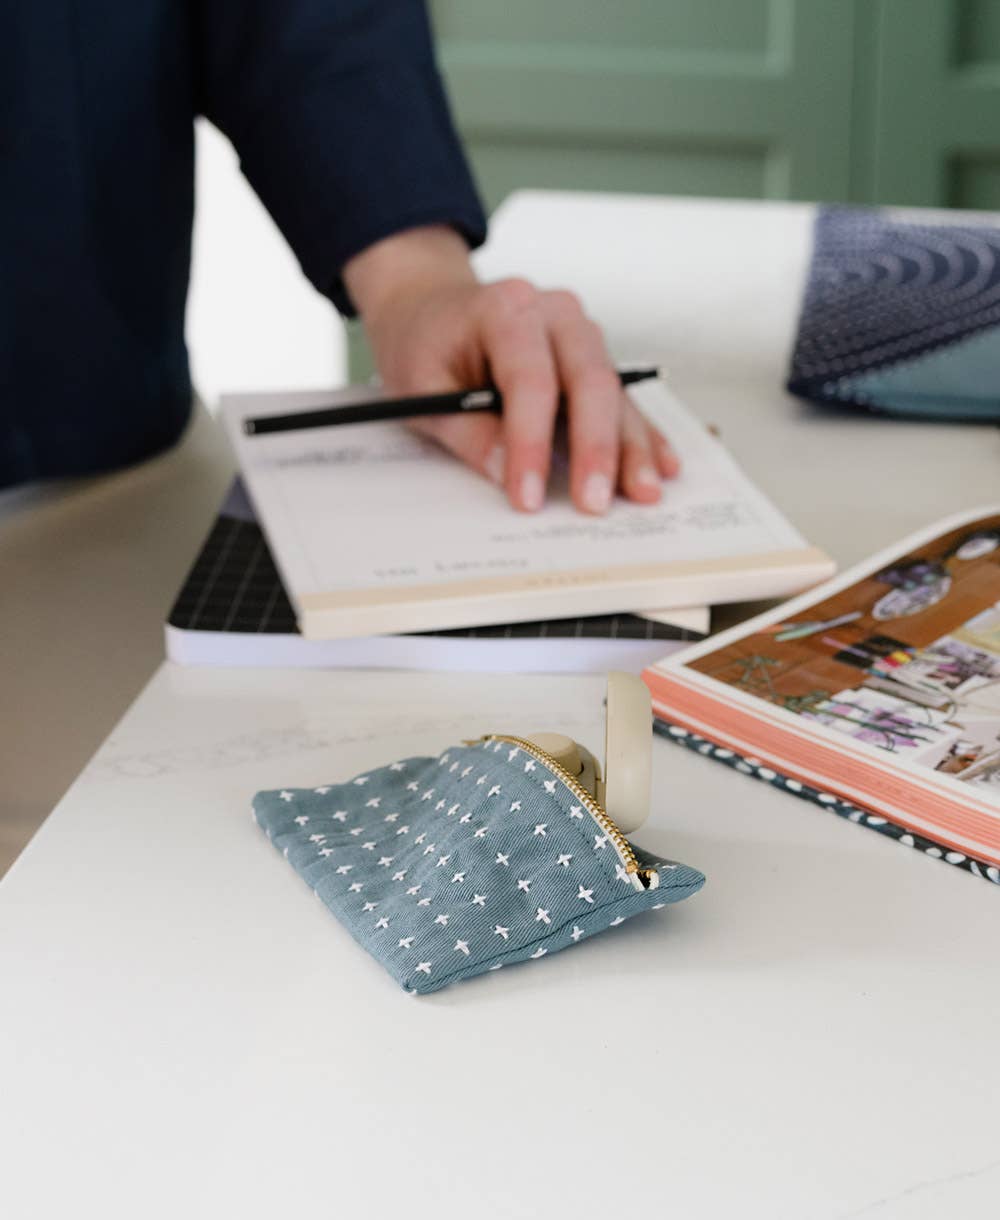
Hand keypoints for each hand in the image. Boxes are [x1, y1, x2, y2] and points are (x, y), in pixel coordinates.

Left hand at [343, 225, 678, 513]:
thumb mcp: (421, 389)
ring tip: (643, 493)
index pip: (529, 380)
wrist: (431, 308)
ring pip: (615, 392)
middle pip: (589, 380)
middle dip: (595, 448)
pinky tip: (661, 465)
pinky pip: (623, 398)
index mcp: (506, 310)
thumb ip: (466, 429)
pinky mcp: (593, 358)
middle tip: (595, 503)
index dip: (530, 443)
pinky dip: (641, 434)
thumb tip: (506, 472)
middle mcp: (554, 313)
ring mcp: (580, 333)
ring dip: (631, 446)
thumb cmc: (424, 346)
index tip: (527, 497)